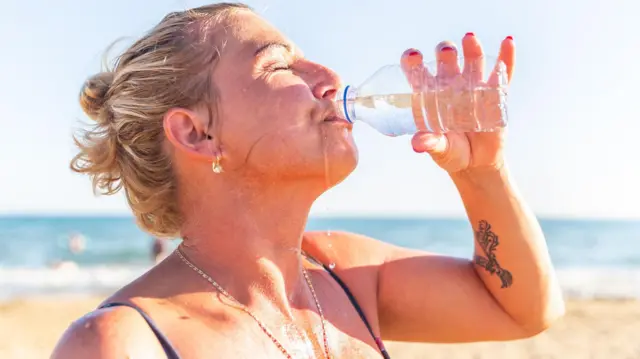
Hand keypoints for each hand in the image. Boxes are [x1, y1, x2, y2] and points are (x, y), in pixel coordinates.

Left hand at [400, 33, 514, 173]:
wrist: (476, 164)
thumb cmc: (451, 153)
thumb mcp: (439, 149)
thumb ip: (429, 143)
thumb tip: (417, 144)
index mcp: (430, 96)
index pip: (418, 73)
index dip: (413, 62)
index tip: (412, 56)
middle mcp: (451, 86)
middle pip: (446, 62)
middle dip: (445, 54)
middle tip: (446, 51)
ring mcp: (474, 88)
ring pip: (473, 62)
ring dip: (471, 49)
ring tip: (469, 38)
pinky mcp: (496, 94)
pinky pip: (502, 73)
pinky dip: (506, 58)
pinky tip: (507, 42)